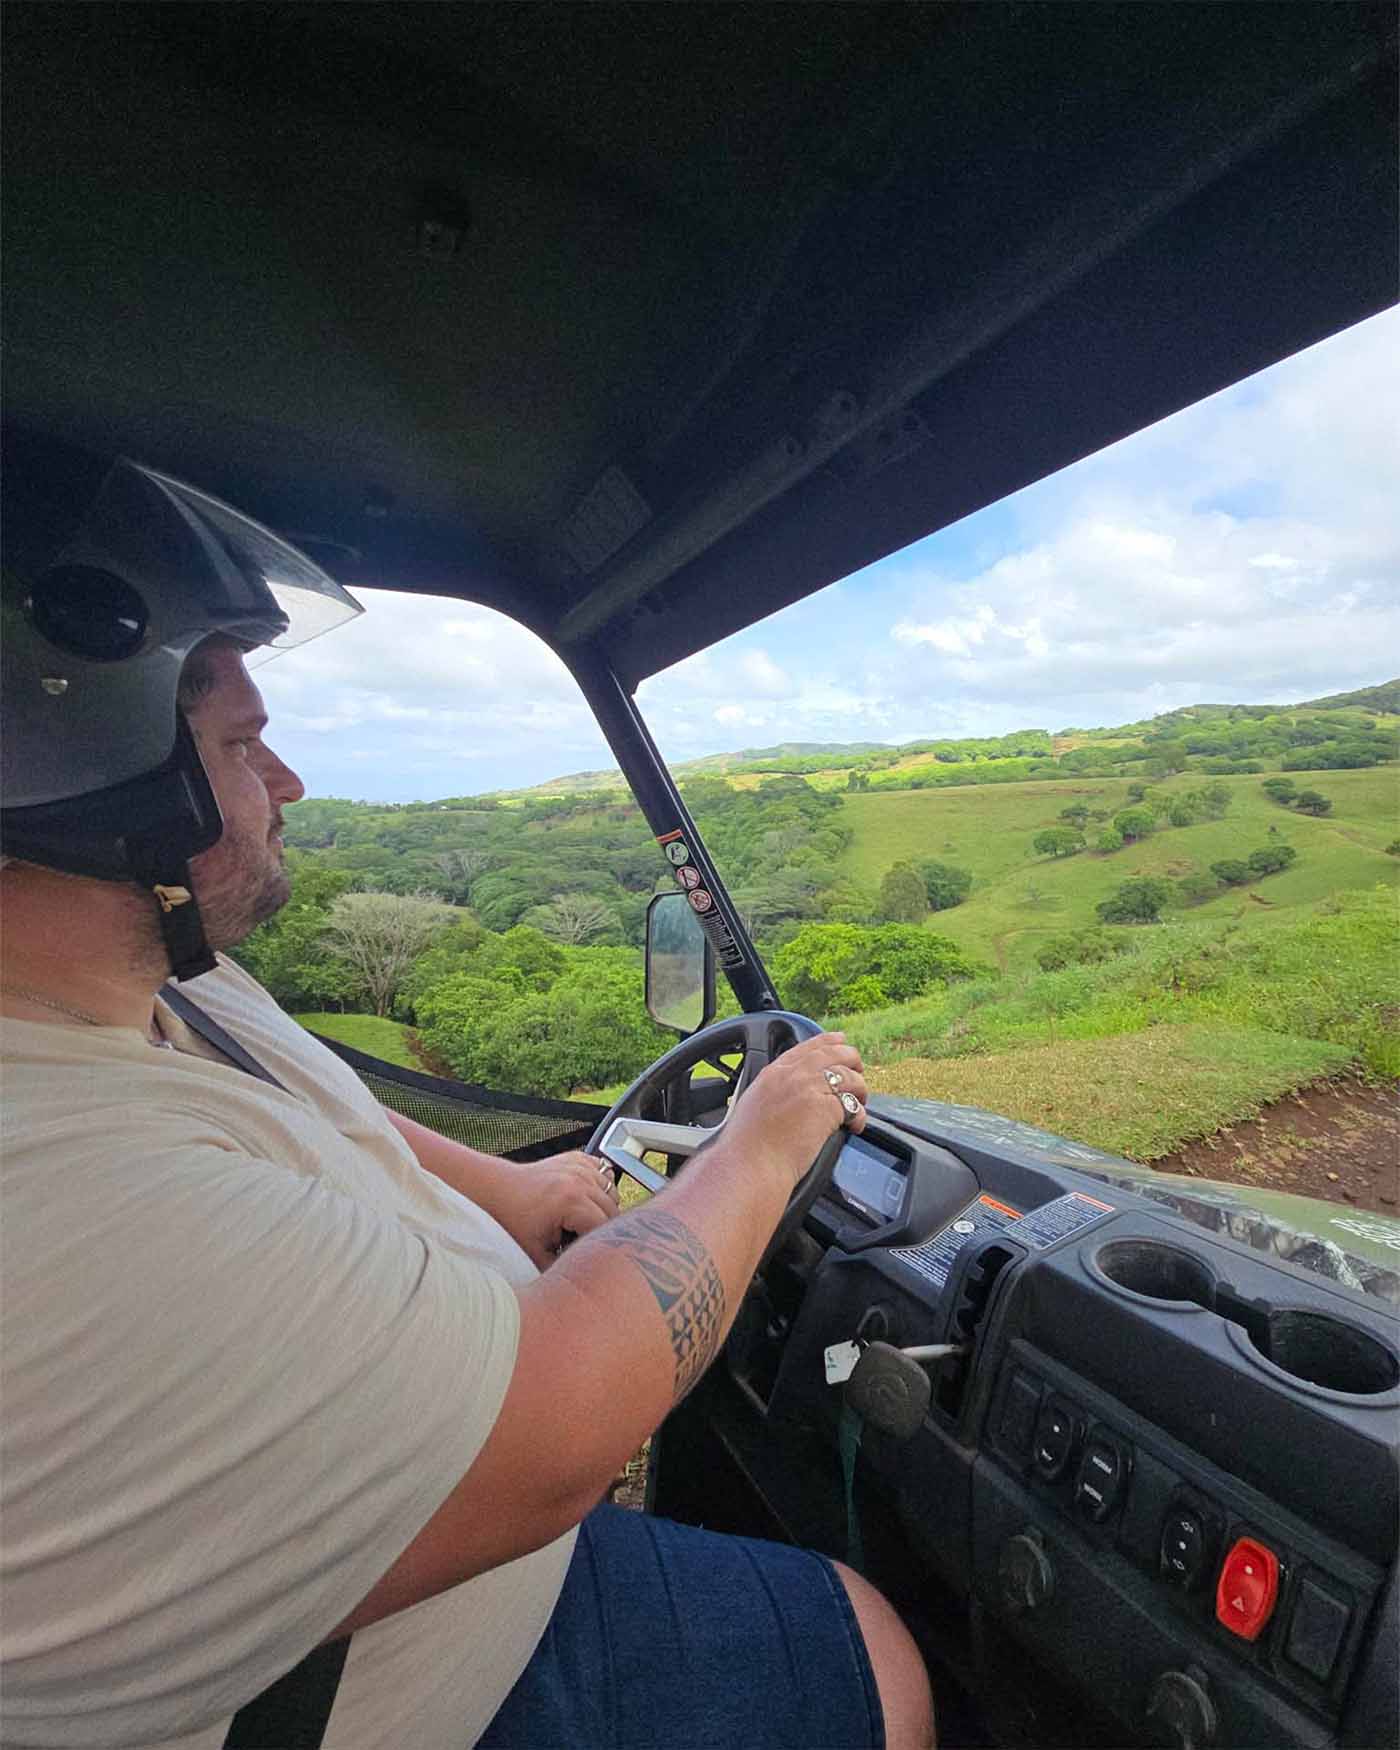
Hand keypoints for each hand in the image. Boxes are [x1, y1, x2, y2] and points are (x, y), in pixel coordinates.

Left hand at [490, 1149, 620, 1269]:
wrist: (496, 1190)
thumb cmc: (512, 1220)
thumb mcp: (537, 1253)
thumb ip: (565, 1266)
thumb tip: (587, 1275)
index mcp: (571, 1201)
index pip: (606, 1227)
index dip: (597, 1244)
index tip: (583, 1250)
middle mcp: (579, 1179)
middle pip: (613, 1209)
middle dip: (601, 1228)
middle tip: (578, 1237)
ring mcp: (579, 1166)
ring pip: (612, 1192)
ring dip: (603, 1207)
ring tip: (579, 1218)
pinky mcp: (577, 1159)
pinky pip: (604, 1173)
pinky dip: (600, 1186)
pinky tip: (584, 1198)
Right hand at [720, 1031, 867, 1191]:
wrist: (749, 1164)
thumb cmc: (747, 1146)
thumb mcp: (754, 1104)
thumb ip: (775, 1091)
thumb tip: (794, 1096)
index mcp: (774, 1073)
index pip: (808, 1047)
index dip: (829, 1042)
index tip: (841, 1041)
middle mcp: (793, 1075)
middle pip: (834, 1053)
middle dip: (852, 1061)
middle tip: (859, 1074)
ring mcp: (809, 1089)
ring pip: (849, 1076)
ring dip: (860, 1090)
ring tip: (860, 1104)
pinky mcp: (825, 1108)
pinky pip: (853, 1105)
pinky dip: (859, 1116)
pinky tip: (854, 1126)